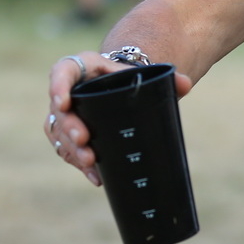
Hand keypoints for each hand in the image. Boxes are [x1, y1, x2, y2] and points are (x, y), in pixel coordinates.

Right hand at [44, 52, 192, 184]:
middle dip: (69, 127)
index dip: (58, 86)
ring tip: (90, 161)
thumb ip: (167, 77)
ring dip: (72, 149)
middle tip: (83, 139)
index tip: (63, 102)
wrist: (124, 86)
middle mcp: (69, 90)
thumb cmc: (131, 77)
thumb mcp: (145, 72)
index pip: (62, 71)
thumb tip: (186, 85)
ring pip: (59, 133)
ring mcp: (66, 114)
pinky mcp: (69, 134)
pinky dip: (81, 164)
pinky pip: (67, 150)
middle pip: (60, 109)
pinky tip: (96, 175)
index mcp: (84, 68)